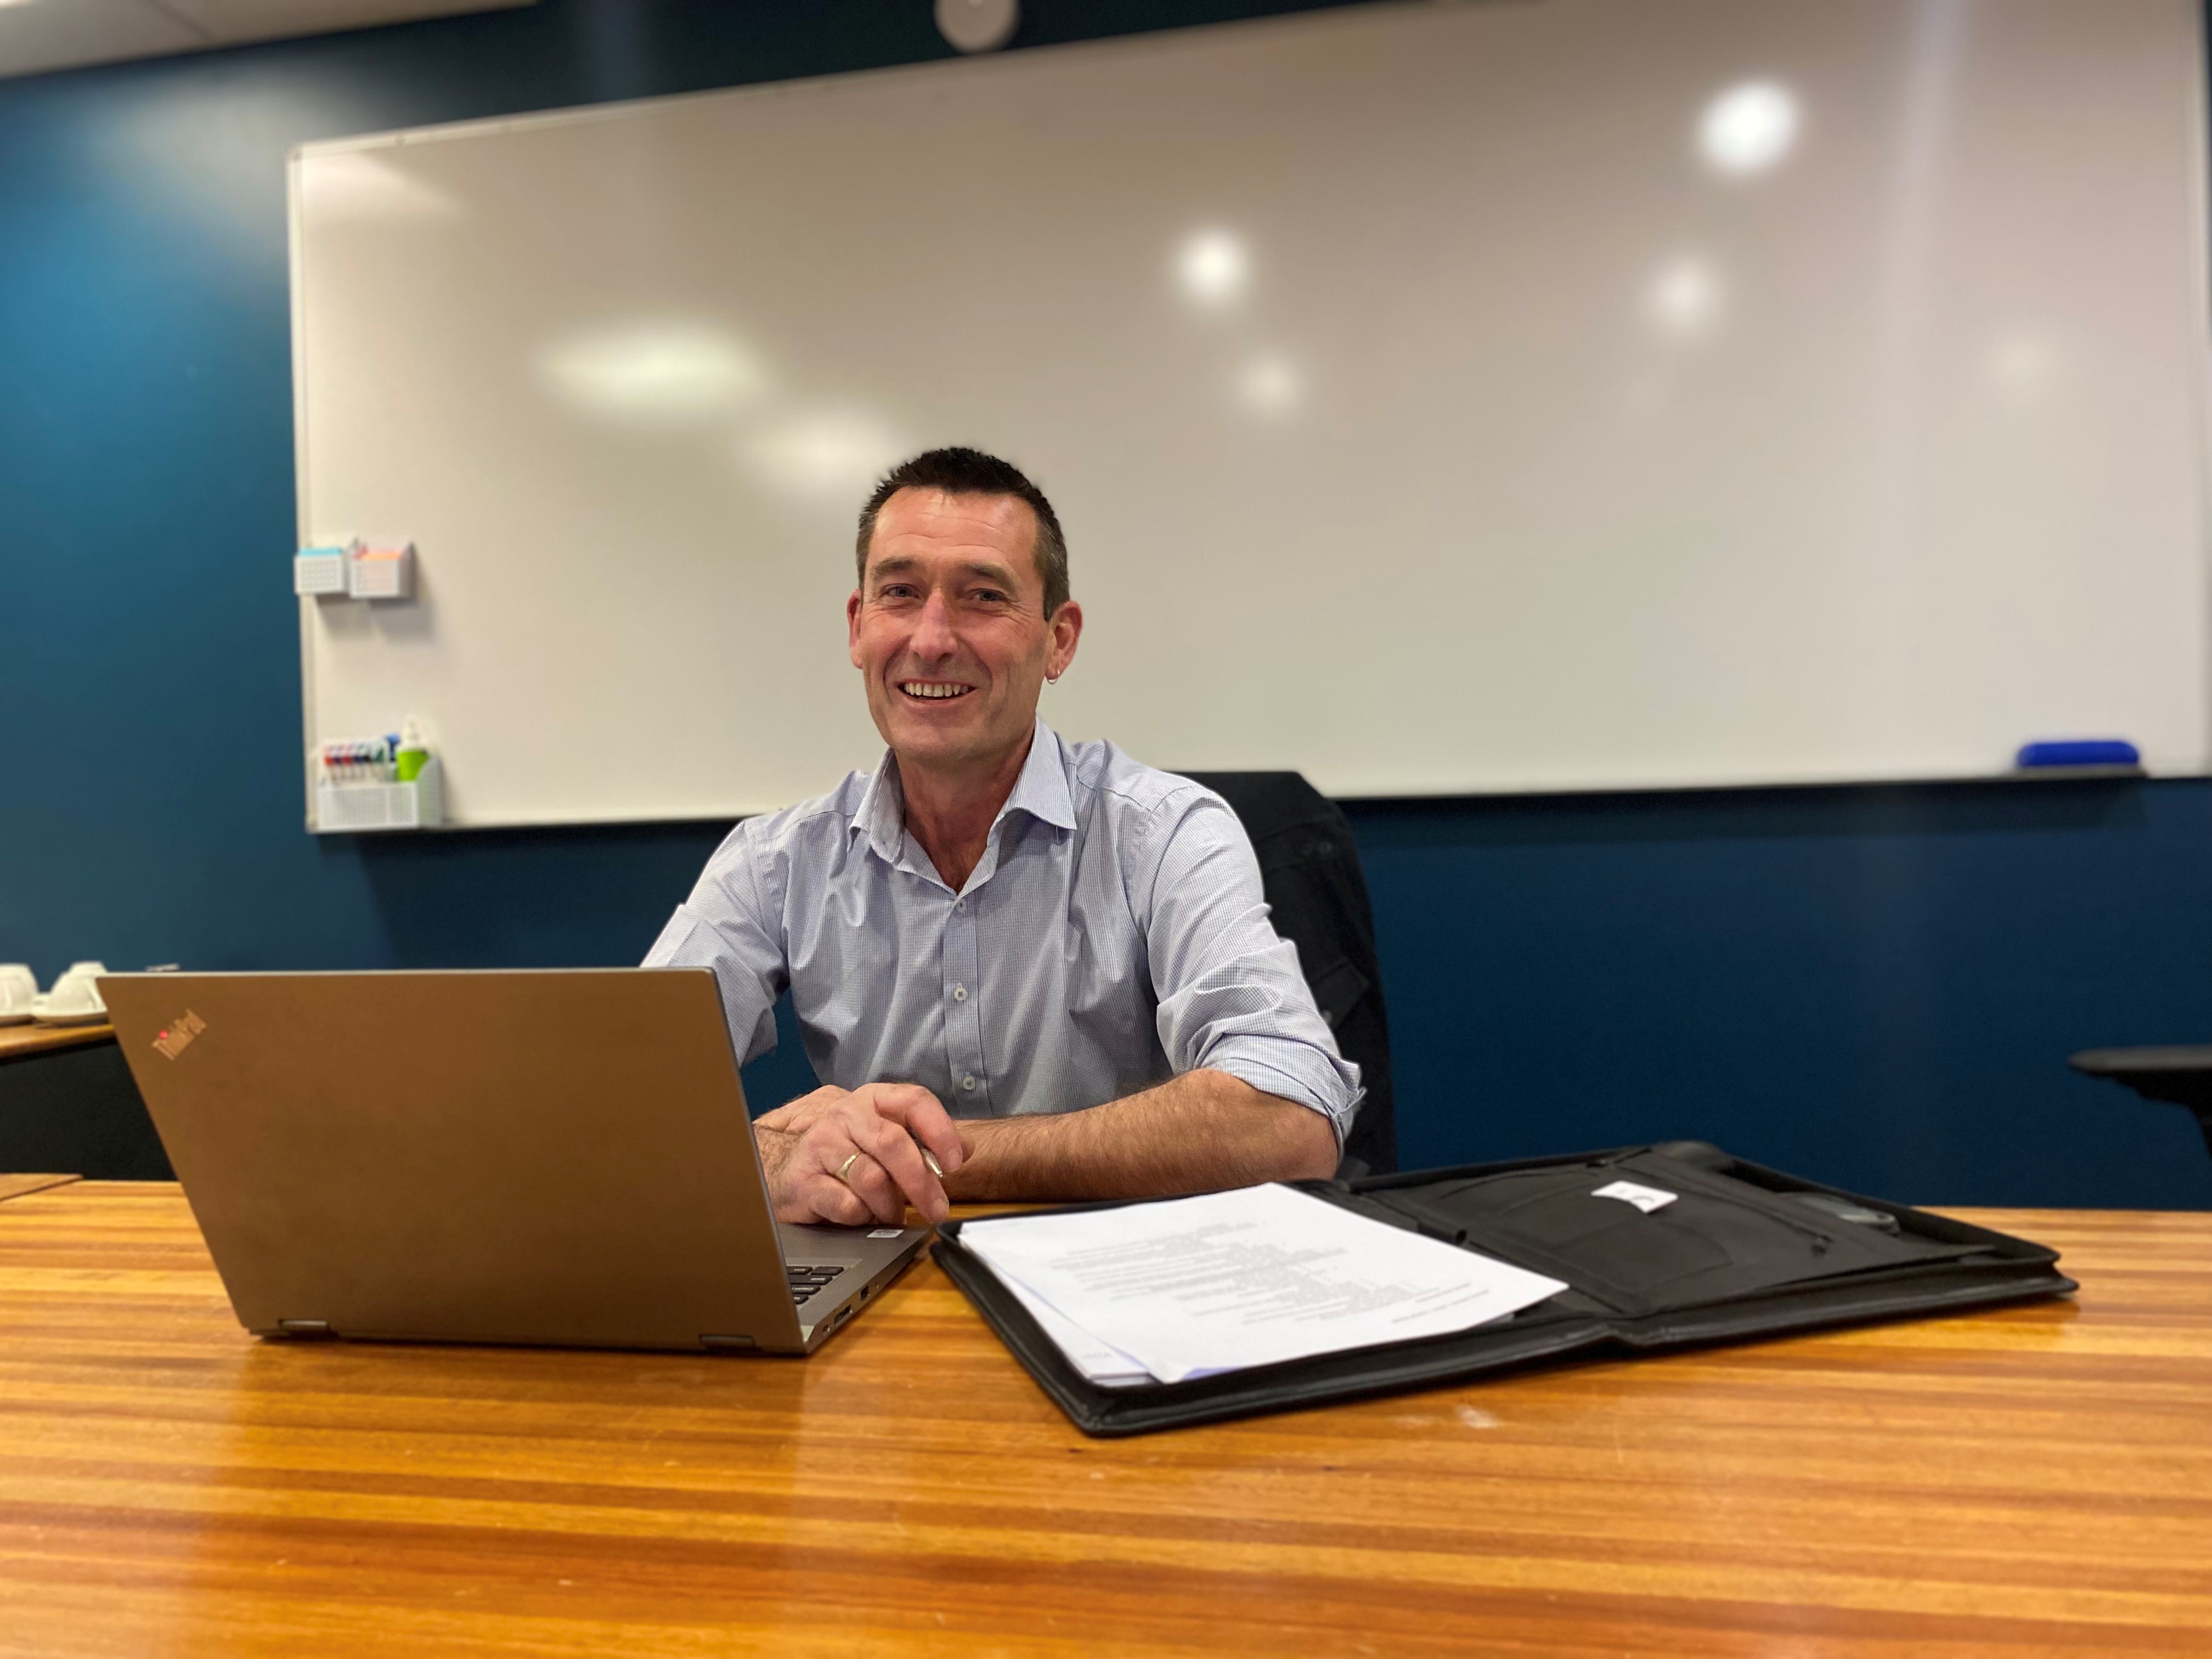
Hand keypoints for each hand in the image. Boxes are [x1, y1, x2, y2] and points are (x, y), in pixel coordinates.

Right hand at [753, 1083, 967, 1225]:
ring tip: (891, 1215)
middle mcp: (844, 1116)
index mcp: (872, 1100)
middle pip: (893, 1143)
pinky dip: (863, 1217)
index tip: (955, 1162)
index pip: (913, 1100)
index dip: (940, 1130)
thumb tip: (967, 1149)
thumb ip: (926, 1142)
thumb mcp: (885, 1138)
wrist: (784, 1169)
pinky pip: (847, 1205)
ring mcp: (820, 1145)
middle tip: (937, 1209)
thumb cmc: (845, 1153)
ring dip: (890, 1206)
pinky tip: (861, 1216)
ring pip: (872, 1179)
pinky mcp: (804, 1180)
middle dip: (921, 1182)